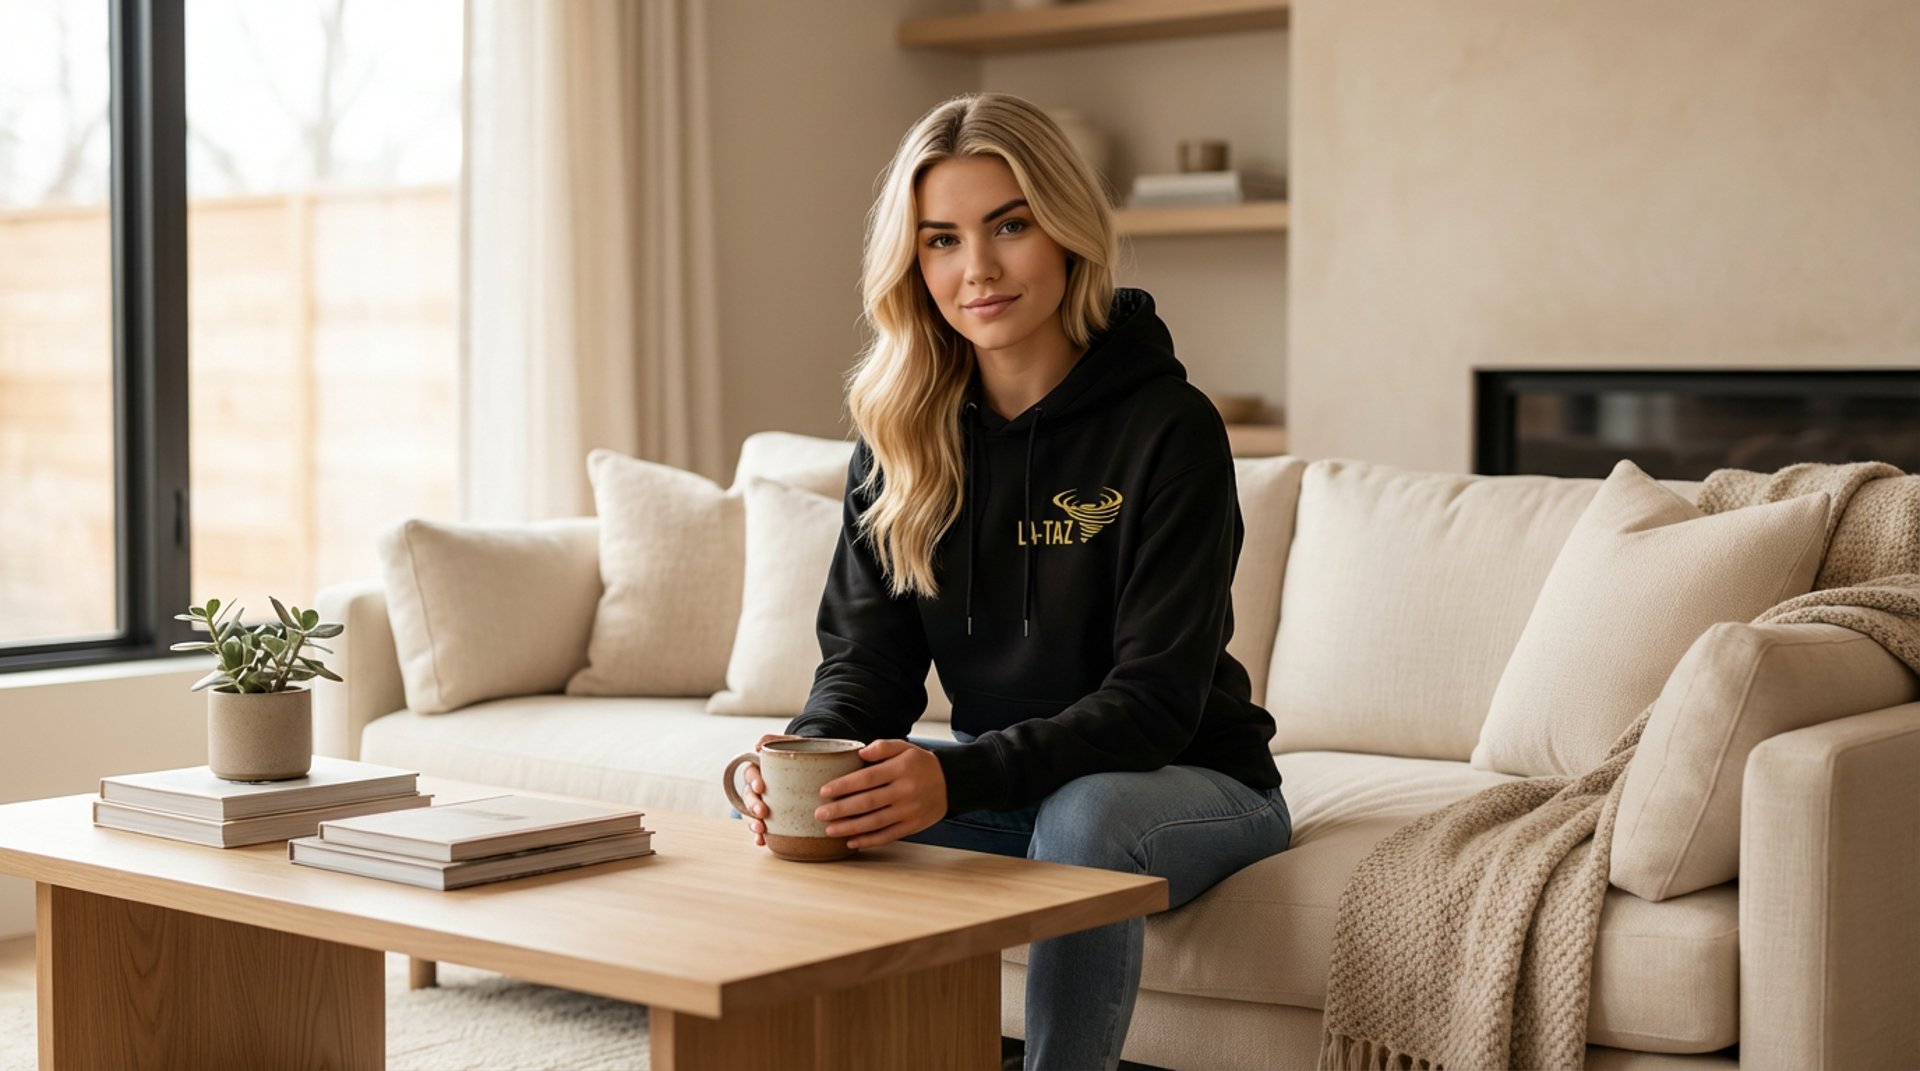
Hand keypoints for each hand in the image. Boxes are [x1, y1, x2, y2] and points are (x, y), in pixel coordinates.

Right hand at [740, 734, 800, 846]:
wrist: (817, 764)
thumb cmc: (802, 752)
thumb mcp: (793, 742)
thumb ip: (776, 740)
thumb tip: (758, 745)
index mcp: (761, 768)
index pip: (751, 773)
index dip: (753, 781)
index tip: (761, 788)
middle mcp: (759, 786)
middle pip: (749, 795)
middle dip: (753, 805)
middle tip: (762, 812)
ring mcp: (764, 801)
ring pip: (752, 813)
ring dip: (753, 822)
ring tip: (760, 830)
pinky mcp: (773, 815)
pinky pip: (763, 826)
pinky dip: (760, 835)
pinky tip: (762, 842)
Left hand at [814, 739, 946, 849]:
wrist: (952, 783)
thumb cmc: (920, 764)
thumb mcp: (905, 748)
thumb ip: (883, 747)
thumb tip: (860, 752)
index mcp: (901, 769)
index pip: (867, 778)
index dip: (844, 785)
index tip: (824, 791)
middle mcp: (905, 791)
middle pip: (868, 802)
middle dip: (841, 810)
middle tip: (819, 813)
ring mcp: (910, 811)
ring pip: (875, 822)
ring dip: (850, 828)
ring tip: (829, 830)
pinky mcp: (913, 826)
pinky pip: (888, 836)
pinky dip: (869, 840)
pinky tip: (852, 842)